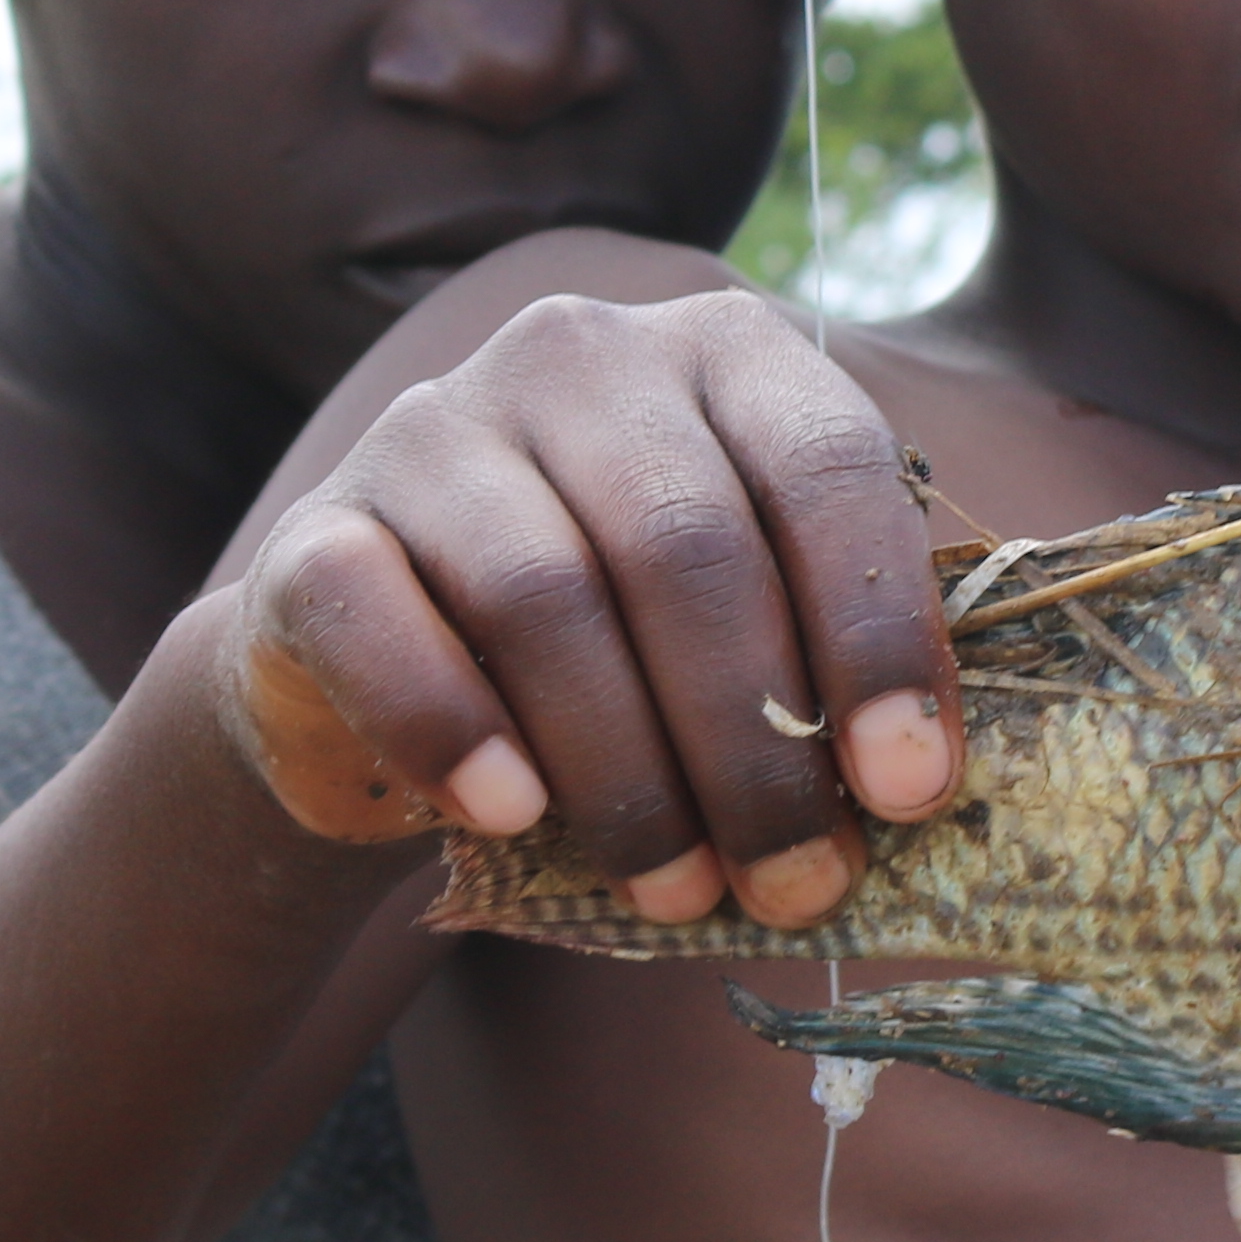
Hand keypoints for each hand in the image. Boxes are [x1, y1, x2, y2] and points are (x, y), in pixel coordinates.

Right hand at [212, 284, 958, 930]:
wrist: (382, 683)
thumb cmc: (623, 653)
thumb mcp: (747, 621)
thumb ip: (827, 652)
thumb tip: (926, 780)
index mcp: (723, 352)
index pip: (828, 465)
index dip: (879, 634)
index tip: (911, 791)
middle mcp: (580, 355)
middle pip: (689, 547)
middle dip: (756, 742)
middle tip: (794, 885)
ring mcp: (436, 428)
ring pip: (548, 595)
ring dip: (628, 772)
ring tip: (677, 889)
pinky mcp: (314, 530)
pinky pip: (386, 625)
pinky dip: (456, 731)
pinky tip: (511, 816)